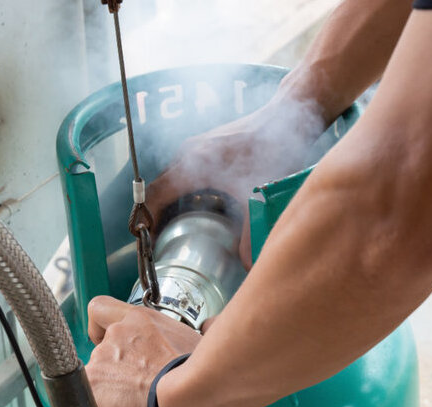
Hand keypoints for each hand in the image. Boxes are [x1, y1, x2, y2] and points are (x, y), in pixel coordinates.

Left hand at [85, 296, 201, 406]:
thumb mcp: (197, 338)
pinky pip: (90, 395)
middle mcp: (118, 332)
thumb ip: (188, 333)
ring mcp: (103, 355)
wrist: (191, 393)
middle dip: (116, 365)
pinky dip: (103, 405)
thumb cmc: (200, 369)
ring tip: (138, 401)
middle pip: (102, 348)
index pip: (100, 307)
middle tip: (138, 382)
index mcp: (140, 318)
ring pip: (97, 372)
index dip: (99, 326)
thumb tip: (210, 326)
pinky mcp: (93, 381)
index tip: (108, 338)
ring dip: (112, 386)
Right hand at [146, 92, 324, 268]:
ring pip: (172, 179)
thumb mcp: (257, 196)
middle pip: (159, 188)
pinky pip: (185, 171)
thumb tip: (248, 266)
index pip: (154, 194)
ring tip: (175, 227)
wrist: (286, 114)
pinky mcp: (208, 145)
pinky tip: (199, 207)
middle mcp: (188, 153)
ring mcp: (197, 146)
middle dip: (156, 215)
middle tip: (160, 240)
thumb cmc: (270, 148)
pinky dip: (183, 192)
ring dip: (170, 203)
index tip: (145, 238)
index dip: (146, 218)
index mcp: (191, 165)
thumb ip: (250, 234)